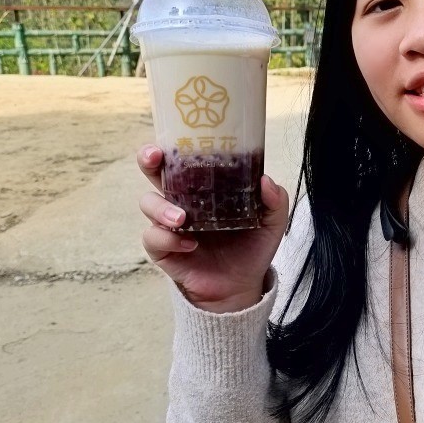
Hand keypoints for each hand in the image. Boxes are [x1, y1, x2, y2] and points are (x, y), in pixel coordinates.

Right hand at [137, 145, 289, 312]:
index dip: (172, 144)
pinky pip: (153, 238)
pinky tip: (190, 245)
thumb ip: (275, 201)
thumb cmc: (251, 247)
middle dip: (148, 159)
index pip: (183, 158)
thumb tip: (265, 180)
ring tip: (182, 220)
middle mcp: (181, 199)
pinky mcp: (162, 249)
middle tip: (156, 159)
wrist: (242, 285)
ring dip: (161, 208)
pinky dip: (168, 239)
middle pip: (153, 171)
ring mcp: (168, 224)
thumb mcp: (271, 223)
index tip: (172, 137)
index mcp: (203, 186)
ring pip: (148, 203)